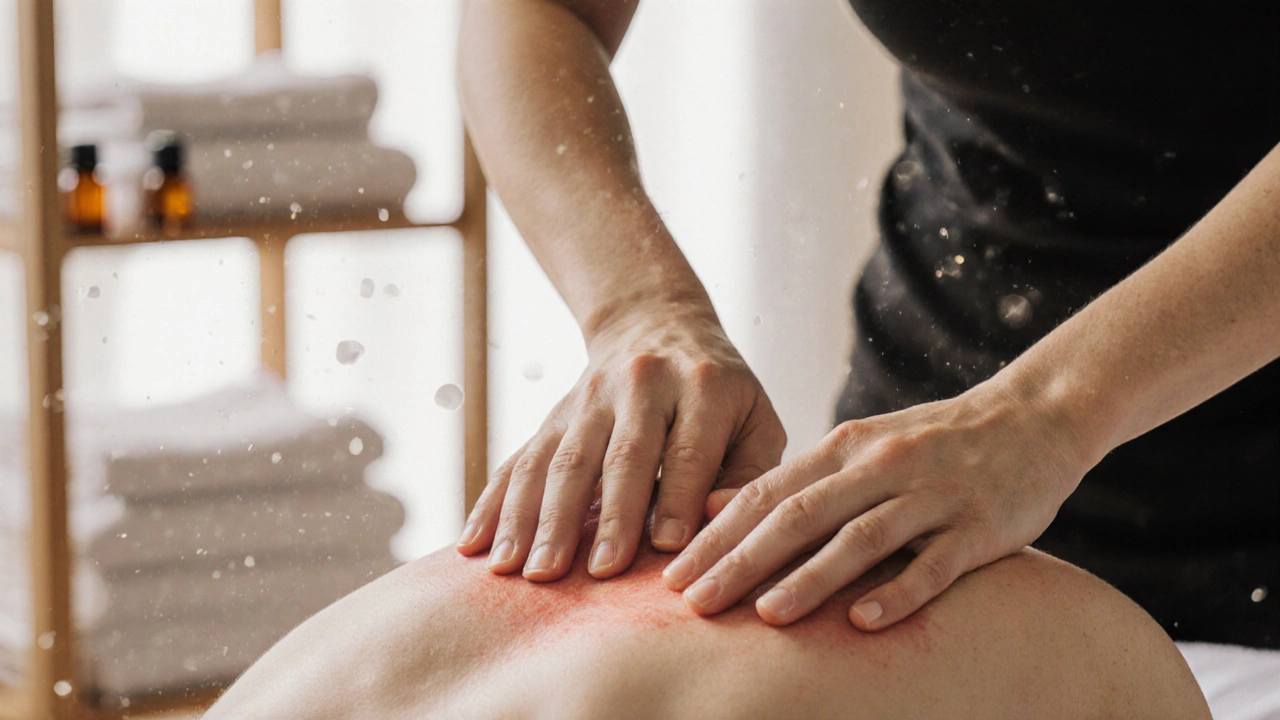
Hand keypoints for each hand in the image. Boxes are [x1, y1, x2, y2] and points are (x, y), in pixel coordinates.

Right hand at [456, 300, 786, 582]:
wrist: (656, 323)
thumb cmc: (720, 394)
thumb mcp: (755, 419)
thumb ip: (747, 474)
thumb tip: (718, 521)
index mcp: (702, 385)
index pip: (688, 446)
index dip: (677, 496)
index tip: (667, 548)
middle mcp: (640, 385)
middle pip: (620, 455)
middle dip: (608, 516)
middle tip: (597, 572)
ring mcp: (588, 398)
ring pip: (560, 459)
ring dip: (540, 518)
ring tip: (526, 570)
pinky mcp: (553, 414)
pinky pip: (518, 459)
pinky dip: (493, 504)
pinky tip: (474, 545)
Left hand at [661, 380, 1094, 629]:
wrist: (1032, 417)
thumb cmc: (931, 444)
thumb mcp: (855, 447)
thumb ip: (790, 479)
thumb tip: (709, 506)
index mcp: (844, 449)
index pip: (765, 493)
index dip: (716, 535)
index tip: (671, 575)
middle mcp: (880, 467)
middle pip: (799, 515)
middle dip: (743, 560)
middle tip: (697, 603)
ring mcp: (930, 495)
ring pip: (860, 538)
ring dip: (811, 577)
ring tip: (767, 616)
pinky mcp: (977, 526)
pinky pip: (933, 563)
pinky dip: (897, 592)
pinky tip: (862, 622)